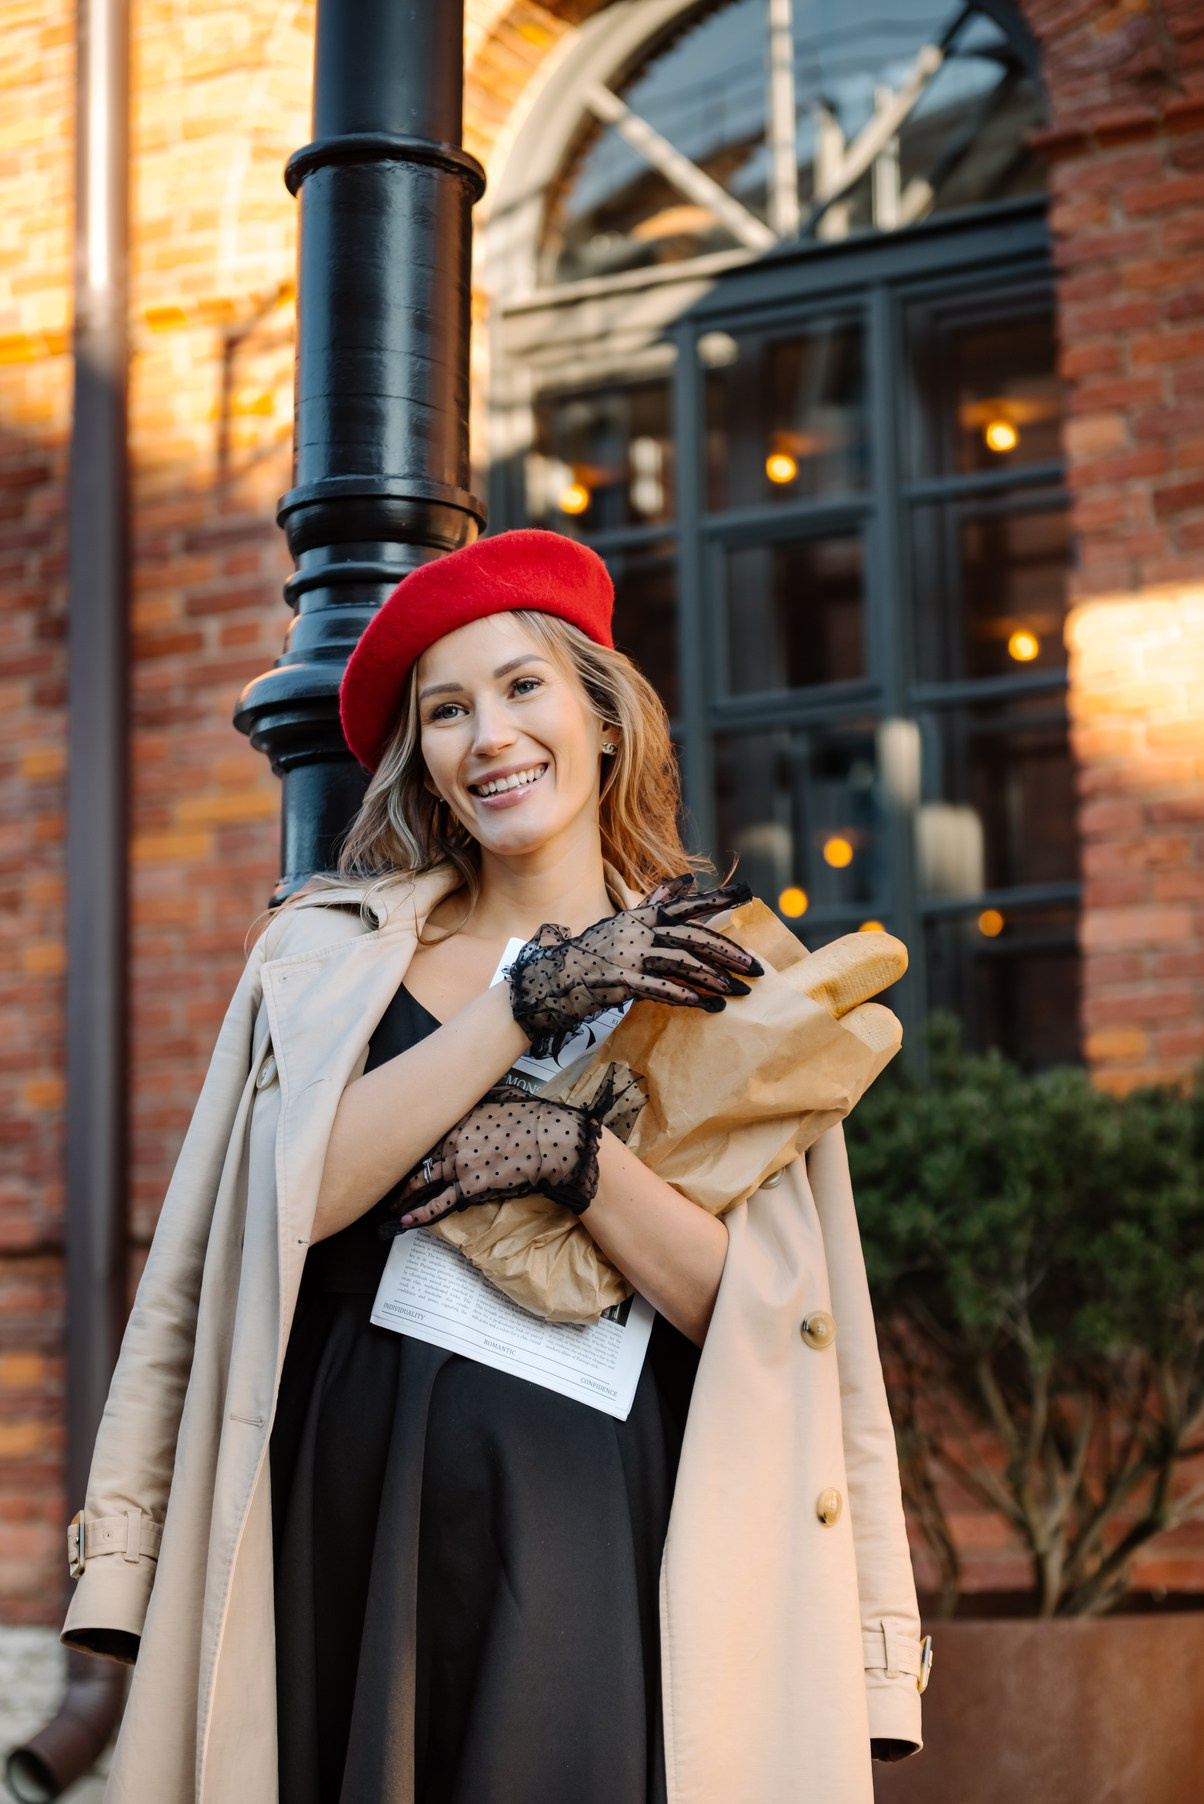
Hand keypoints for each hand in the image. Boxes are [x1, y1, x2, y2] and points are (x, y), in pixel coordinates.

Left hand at [380, 1084, 601, 1234]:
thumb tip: (479, 1088)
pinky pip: (438, 1204)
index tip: (399, 1146)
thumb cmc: (534, 1116)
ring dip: (404, 1195)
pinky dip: (419, 1215)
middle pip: (418, 1157)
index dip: (411, 1141)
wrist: (551, 1140)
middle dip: (400, 1170)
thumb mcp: (505, 1094)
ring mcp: (459, 1166)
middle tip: (385, 1179)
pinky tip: (405, 1221)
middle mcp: (452, 1140)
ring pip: (422, 1182)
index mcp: (458, 1117)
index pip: (424, 1130)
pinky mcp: (470, 1189)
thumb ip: (484, 1096)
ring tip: (391, 1205)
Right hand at [508, 872, 762, 1057]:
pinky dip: (682, 995)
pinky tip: (703, 1004)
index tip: (748, 895)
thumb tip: (687, 880)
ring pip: (680, 961)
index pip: (685, 904)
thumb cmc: (591, 954)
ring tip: (735, 991)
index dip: (717, 898)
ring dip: (712, 977)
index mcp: (640, 916)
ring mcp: (627, 954)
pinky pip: (657, 987)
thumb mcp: (624, 922)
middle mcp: (636, 930)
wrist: (551, 979)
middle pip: (691, 936)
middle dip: (727, 952)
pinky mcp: (619, 980)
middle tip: (754, 967)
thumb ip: (656, 902)